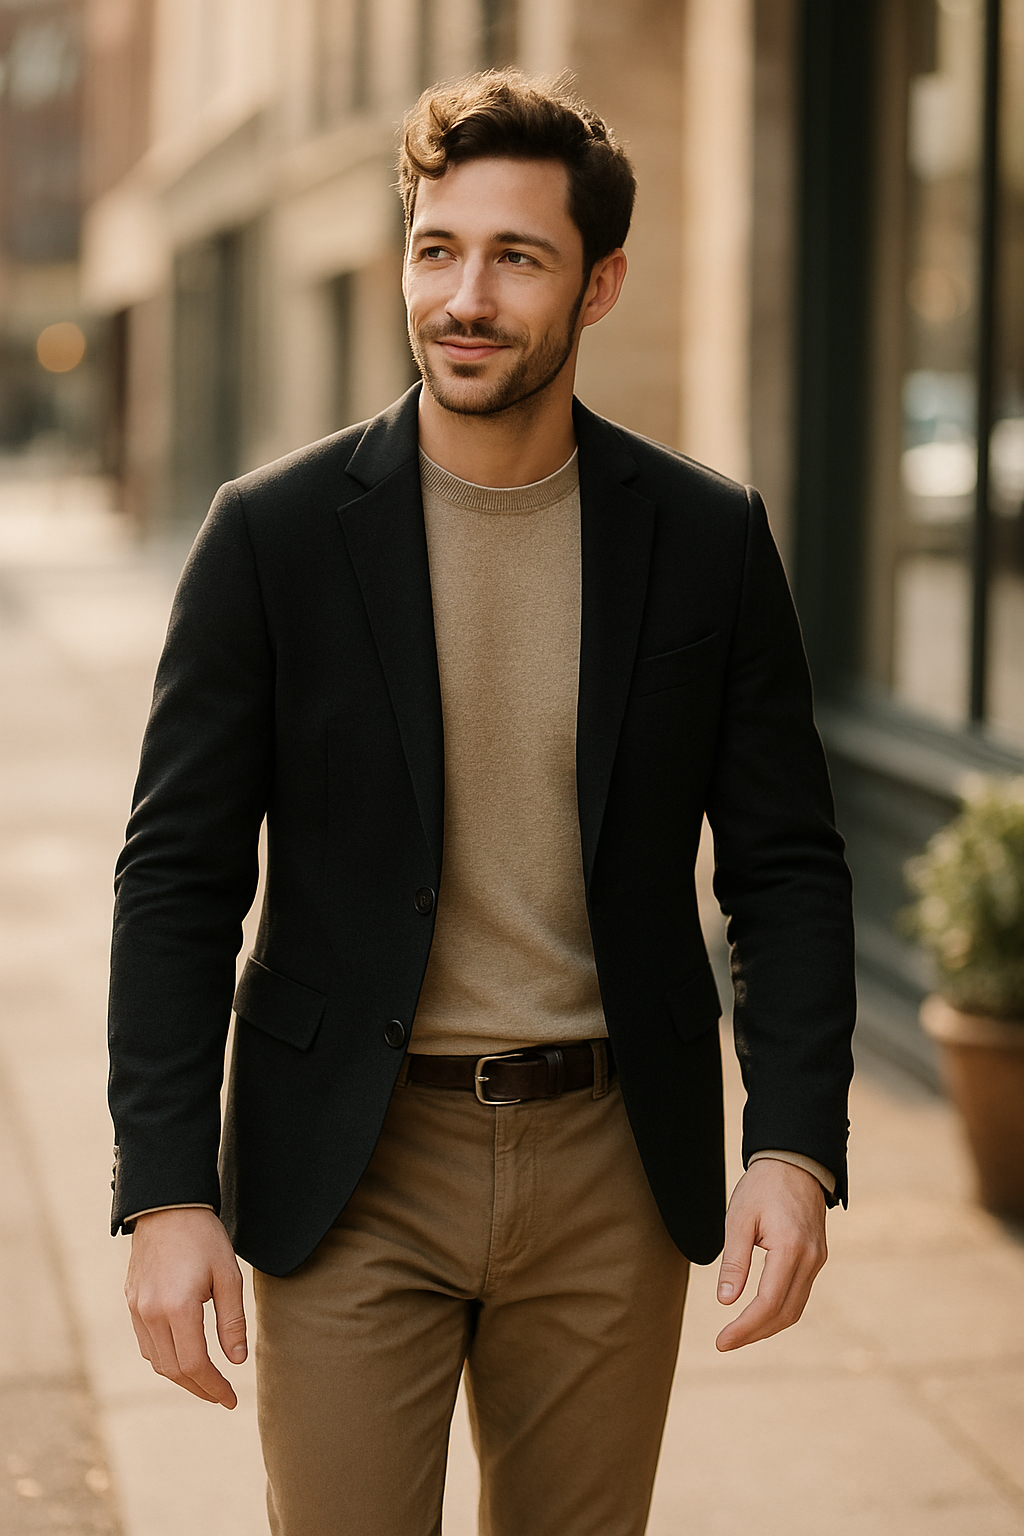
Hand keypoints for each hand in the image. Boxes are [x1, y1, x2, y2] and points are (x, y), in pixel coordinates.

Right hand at [125, 1207, 246, 1407]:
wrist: (167, 1206)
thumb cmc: (204, 1237)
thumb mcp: (228, 1275)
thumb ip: (232, 1321)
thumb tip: (236, 1361)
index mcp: (178, 1308)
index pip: (195, 1365)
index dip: (214, 1388)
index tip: (231, 1400)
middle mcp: (151, 1314)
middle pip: (173, 1370)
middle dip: (199, 1389)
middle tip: (221, 1396)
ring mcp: (137, 1310)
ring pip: (157, 1360)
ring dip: (181, 1377)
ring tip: (206, 1381)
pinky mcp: (132, 1302)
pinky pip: (146, 1343)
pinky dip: (164, 1358)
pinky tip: (182, 1356)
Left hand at [714, 1159, 826, 1350]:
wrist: (795, 1161)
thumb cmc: (763, 1186)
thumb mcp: (739, 1218)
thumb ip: (734, 1261)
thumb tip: (726, 1301)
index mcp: (790, 1248)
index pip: (768, 1302)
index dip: (744, 1327)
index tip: (721, 1341)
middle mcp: (810, 1259)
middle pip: (785, 1313)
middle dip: (754, 1333)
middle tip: (725, 1342)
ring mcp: (817, 1259)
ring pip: (795, 1308)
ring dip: (767, 1326)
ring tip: (739, 1333)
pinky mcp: (817, 1257)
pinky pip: (800, 1294)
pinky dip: (779, 1310)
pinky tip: (759, 1313)